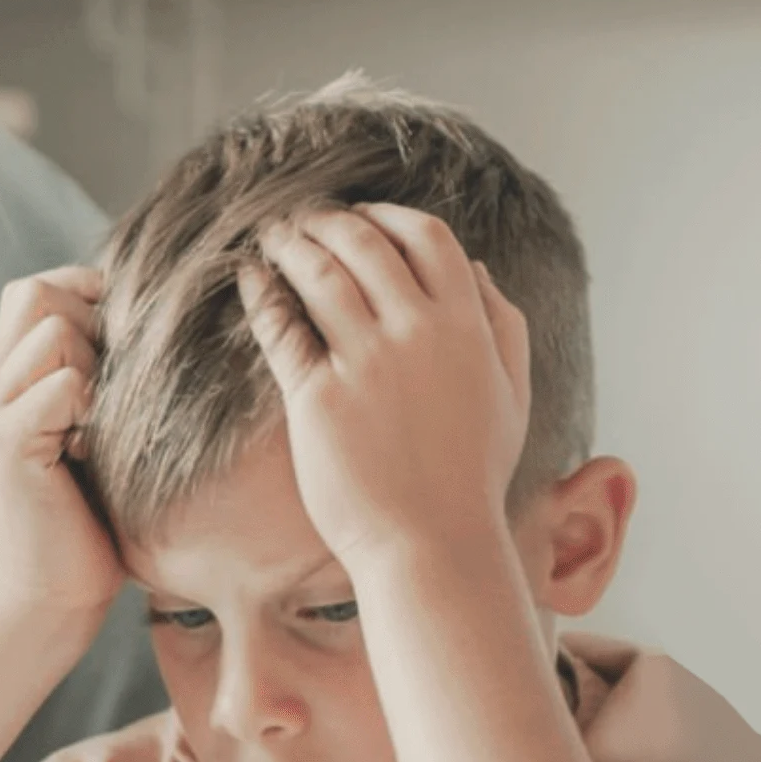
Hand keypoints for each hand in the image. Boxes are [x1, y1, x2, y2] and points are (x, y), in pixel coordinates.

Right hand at [0, 267, 123, 625]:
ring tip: (103, 420)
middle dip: (90, 321)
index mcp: (10, 379)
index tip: (120, 345)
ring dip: (96, 365)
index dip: (82, 295)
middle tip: (113, 385)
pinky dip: (90, 405)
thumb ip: (100, 382)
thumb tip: (155, 329)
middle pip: (35, 292)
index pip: (34, 288)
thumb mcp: (96, 435)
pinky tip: (96, 449)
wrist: (52, 597)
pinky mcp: (9, 445)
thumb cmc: (89, 521)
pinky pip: (59, 384)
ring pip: (52, 330)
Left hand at [238, 206, 532, 572]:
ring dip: (291, 245)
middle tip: (300, 221)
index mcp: (468, 325)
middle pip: (363, 244)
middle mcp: (417, 331)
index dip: (386, 216)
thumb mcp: (510, 394)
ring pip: (319, 274)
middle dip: (326, 222)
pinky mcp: (317, 396)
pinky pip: (281, 326)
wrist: (433, 545)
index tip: (359, 216)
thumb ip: (502, 325)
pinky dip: (262, 293)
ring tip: (272, 239)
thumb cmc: (471, 477)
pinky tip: (250, 279)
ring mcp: (365, 362)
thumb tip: (478, 268)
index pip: (426, 236)